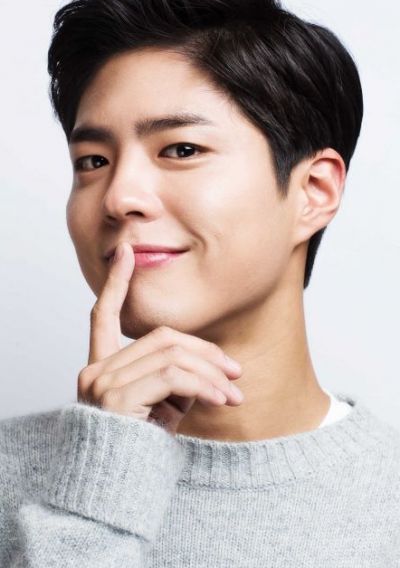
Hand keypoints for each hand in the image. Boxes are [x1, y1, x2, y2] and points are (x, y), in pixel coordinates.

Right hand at [77, 241, 243, 435]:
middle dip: (205, 351)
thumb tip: (216, 369)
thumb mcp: (161, 409)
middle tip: (235, 372)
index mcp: (101, 367)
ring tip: (234, 393)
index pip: (103, 315)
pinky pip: (173, 376)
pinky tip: (223, 399)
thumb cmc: (142, 452)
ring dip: (211, 372)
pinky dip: (205, 384)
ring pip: (172, 354)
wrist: (119, 492)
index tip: (128, 254)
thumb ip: (175, 381)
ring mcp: (102, 382)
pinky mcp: (115, 397)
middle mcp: (95, 370)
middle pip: (162, 337)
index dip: (116, 282)